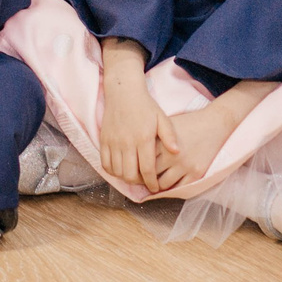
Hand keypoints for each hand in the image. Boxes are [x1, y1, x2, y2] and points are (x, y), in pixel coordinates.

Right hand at [98, 40, 176, 189]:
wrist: (123, 92)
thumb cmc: (146, 106)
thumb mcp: (162, 118)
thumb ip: (169, 136)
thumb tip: (177, 152)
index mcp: (143, 139)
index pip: (147, 170)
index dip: (152, 183)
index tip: (155, 188)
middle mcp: (127, 143)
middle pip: (130, 175)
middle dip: (139, 183)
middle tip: (145, 182)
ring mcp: (113, 142)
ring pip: (117, 172)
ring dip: (126, 178)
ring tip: (134, 175)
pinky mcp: (104, 141)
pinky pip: (105, 164)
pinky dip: (112, 171)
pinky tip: (120, 169)